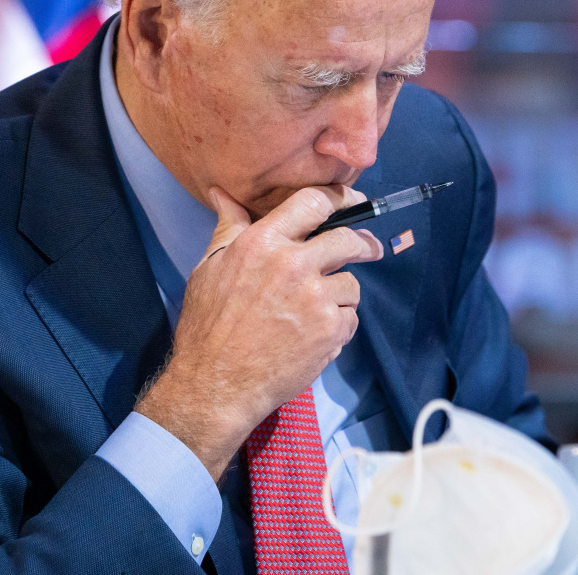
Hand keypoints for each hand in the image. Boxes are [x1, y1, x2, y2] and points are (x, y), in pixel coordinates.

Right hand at [135, 184, 383, 479]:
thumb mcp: (209, 268)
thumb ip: (229, 227)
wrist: (216, 384)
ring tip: (318, 311)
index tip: (352, 202)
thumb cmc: (208, 326)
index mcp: (263, 242)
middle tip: (368, 249)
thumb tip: (222, 193)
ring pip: (351, 283)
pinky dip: (339, 325)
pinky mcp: (330, 329)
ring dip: (341, 294)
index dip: (339, 198)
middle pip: (348, 239)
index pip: (313, 202)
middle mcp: (293, 264)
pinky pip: (351, 317)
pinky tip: (315, 336)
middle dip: (363, 243)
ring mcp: (316, 297)